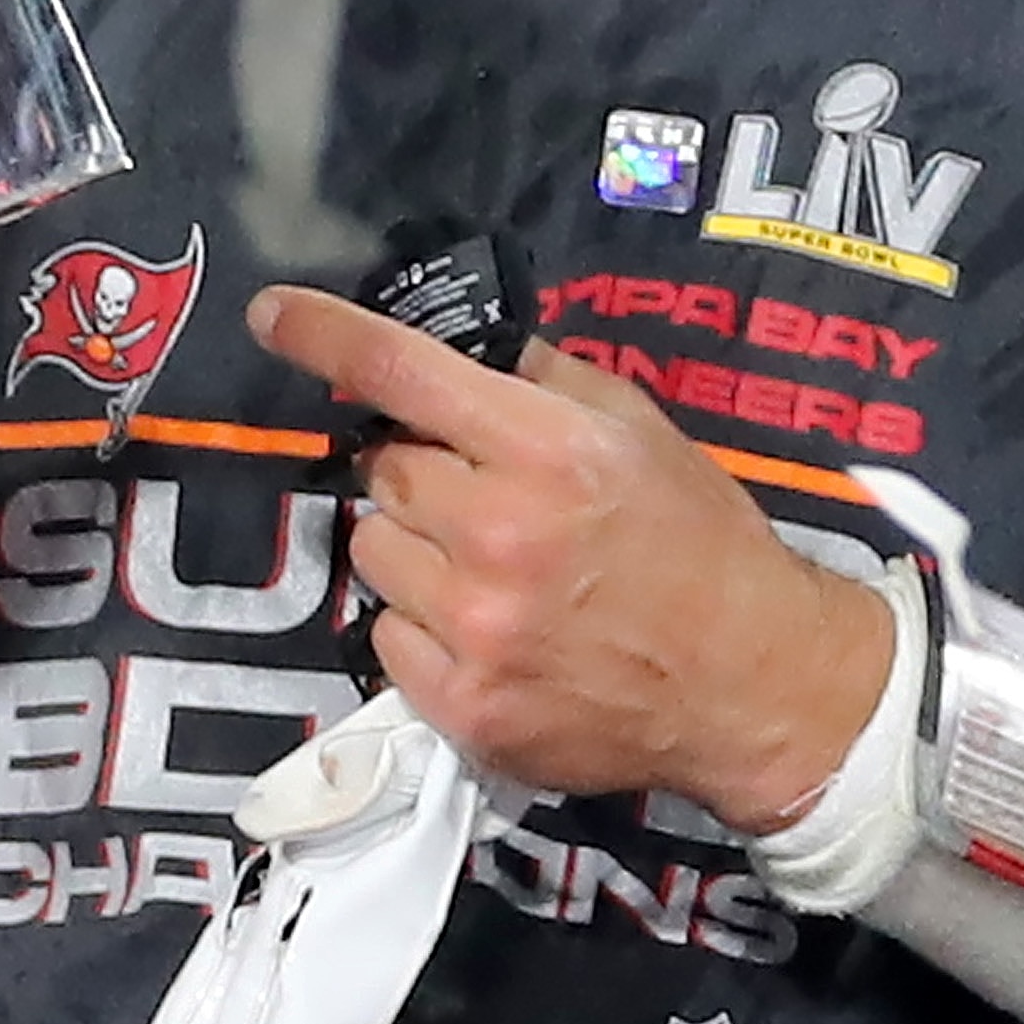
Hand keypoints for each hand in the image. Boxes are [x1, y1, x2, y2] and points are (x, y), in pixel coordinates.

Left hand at [247, 288, 894, 823]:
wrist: (752, 684)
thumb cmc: (701, 541)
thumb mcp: (640, 429)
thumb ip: (542, 382)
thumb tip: (453, 352)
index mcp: (546, 450)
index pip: (401, 373)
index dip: (323, 336)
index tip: (271, 314)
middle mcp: (499, 536)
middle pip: (382, 471)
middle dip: (417, 469)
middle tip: (479, 491)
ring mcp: (476, 630)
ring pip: (374, 553)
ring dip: (414, 548)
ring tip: (488, 567)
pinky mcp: (464, 708)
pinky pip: (386, 638)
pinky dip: (421, 626)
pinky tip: (486, 629)